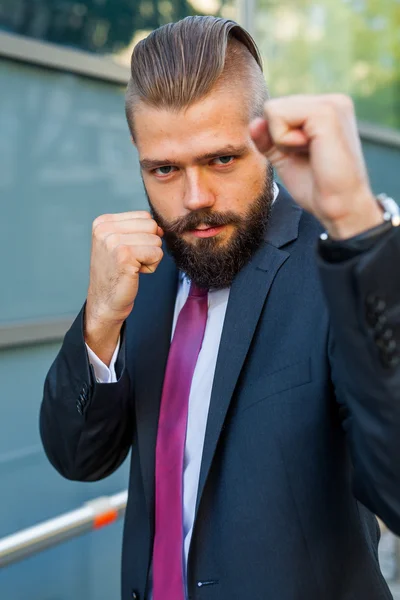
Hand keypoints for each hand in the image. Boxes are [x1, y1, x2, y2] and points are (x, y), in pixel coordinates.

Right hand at [84, 211, 162, 363]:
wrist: (106, 302)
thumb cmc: (117, 273)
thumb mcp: (120, 243)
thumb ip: (137, 229)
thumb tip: (161, 228)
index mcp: (103, 222)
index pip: (144, 217)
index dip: (145, 237)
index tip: (128, 253)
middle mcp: (105, 229)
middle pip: (152, 226)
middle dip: (149, 246)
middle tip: (132, 261)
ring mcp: (113, 241)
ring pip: (156, 240)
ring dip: (150, 257)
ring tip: (132, 267)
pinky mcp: (124, 255)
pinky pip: (156, 253)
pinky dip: (151, 266)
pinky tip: (135, 273)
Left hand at [250, 94, 382, 238]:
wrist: (340, 207)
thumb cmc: (317, 187)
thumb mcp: (284, 159)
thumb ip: (268, 139)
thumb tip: (254, 123)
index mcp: (325, 109)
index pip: (278, 110)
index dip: (278, 138)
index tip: (303, 155)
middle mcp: (331, 101)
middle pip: (273, 108)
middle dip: (279, 138)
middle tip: (308, 157)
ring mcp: (331, 104)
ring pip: (273, 110)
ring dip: (281, 140)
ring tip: (310, 154)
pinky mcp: (326, 113)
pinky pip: (278, 115)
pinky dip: (284, 140)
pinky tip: (309, 150)